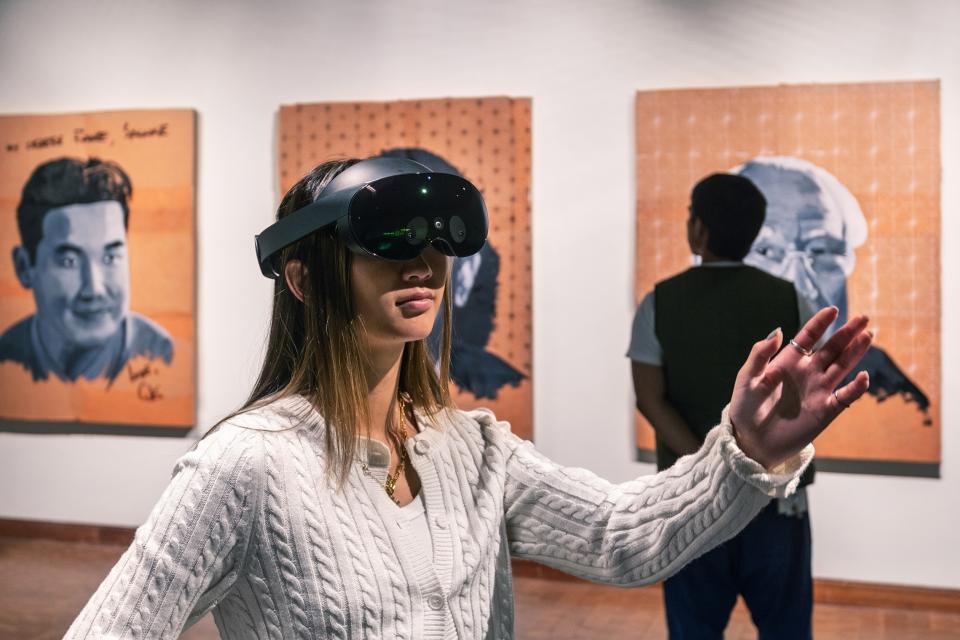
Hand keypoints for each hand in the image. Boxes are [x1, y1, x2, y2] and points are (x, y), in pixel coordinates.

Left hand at [729, 307, 871, 468]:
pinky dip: (856, 388)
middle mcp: (807, 373)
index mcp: (788, 362)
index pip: (808, 337)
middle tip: (864, 318)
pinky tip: (863, 376)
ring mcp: (818, 391)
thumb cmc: (745, 408)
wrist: (751, 441)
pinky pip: (846, 397)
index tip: (833, 310)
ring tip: (868, 335)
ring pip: (842, 367)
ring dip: (856, 352)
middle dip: (847, 333)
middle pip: (832, 349)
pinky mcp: (826, 411)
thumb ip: (760, 354)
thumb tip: (779, 330)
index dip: (820, 323)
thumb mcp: (747, 378)